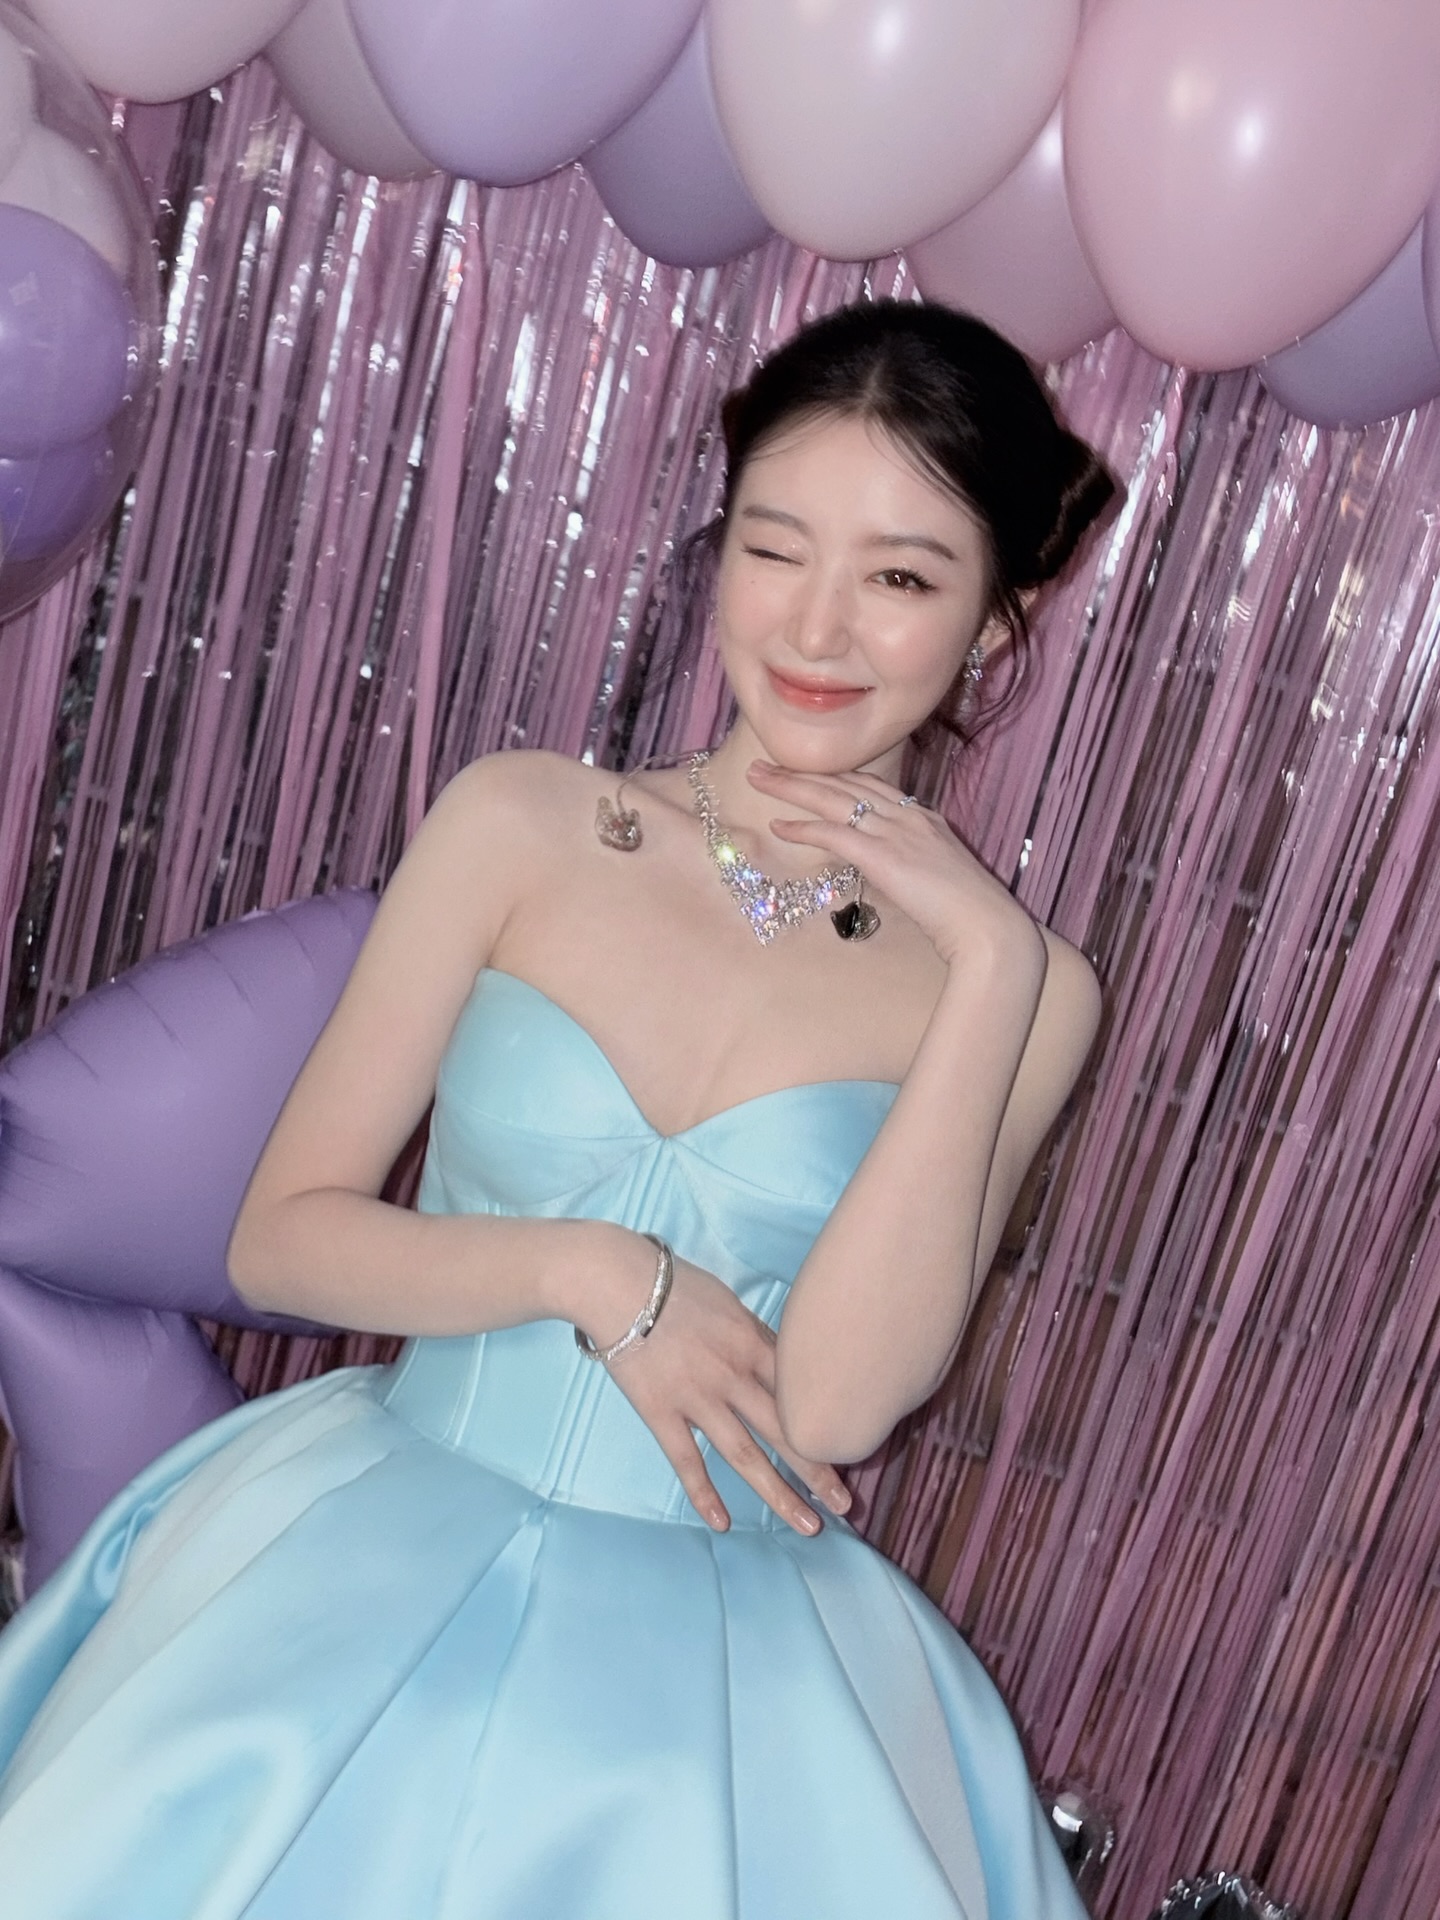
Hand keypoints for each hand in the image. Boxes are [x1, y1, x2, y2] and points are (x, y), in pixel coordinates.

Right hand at [584, 1247, 851, 1534]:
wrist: (618, 1283)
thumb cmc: (674, 1283)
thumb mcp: (730, 1300)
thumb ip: (756, 1335)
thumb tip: (781, 1359)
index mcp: (754, 1344)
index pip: (802, 1392)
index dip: (828, 1422)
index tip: (852, 1448)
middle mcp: (734, 1377)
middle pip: (785, 1431)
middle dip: (820, 1470)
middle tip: (846, 1506)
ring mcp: (698, 1399)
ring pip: (746, 1456)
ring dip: (779, 1494)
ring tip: (808, 1526)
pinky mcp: (662, 1413)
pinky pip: (686, 1461)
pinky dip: (703, 1494)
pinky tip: (722, 1523)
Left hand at [748, 760, 1035, 968]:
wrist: (989, 928)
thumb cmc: (970, 916)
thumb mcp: (938, 880)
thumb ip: (910, 869)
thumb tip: (887, 877)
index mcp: (925, 817)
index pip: (871, 786)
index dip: (834, 777)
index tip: (806, 771)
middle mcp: (910, 815)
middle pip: (846, 782)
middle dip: (803, 772)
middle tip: (765, 764)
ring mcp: (897, 831)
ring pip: (833, 798)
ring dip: (791, 786)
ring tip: (758, 778)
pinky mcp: (884, 855)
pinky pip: (833, 833)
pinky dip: (803, 827)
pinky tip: (778, 825)